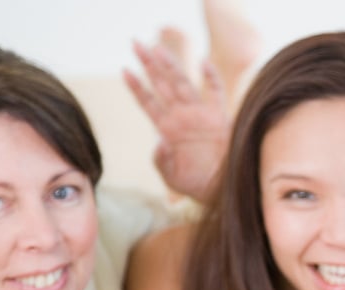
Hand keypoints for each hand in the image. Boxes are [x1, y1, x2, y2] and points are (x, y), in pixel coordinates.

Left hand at [123, 40, 230, 202]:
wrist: (221, 191)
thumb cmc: (196, 185)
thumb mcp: (171, 177)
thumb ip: (161, 160)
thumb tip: (160, 142)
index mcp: (168, 130)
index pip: (148, 103)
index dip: (136, 87)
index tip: (123, 69)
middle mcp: (182, 117)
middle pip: (162, 85)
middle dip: (148, 64)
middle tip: (136, 43)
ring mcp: (200, 115)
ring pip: (183, 84)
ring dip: (171, 66)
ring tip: (157, 48)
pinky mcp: (219, 118)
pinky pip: (215, 92)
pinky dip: (211, 77)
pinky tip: (202, 61)